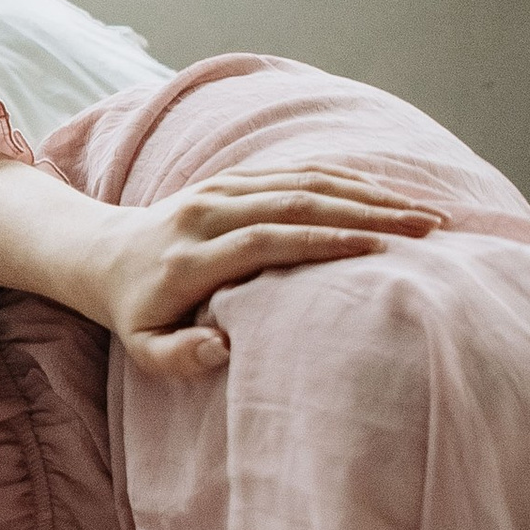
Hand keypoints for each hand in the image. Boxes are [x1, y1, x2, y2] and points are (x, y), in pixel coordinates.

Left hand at [95, 163, 444, 377]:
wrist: (104, 255)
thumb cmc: (136, 313)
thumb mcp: (144, 349)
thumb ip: (178, 357)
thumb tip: (223, 349)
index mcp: (188, 258)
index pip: (262, 241)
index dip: (320, 242)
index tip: (377, 251)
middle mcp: (204, 213)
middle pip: (292, 203)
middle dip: (364, 212)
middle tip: (425, 227)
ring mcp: (219, 189)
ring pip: (300, 181)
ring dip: (366, 193)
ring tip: (424, 213)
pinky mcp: (231, 179)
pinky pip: (294, 172)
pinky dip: (344, 180)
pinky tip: (388, 195)